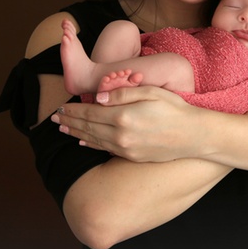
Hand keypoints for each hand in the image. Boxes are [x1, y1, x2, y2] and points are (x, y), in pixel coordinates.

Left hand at [51, 85, 205, 162]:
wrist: (194, 135)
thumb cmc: (175, 109)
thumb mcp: (151, 92)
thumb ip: (122, 93)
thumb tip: (98, 97)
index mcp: (123, 116)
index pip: (89, 113)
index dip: (72, 110)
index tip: (60, 107)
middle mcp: (120, 136)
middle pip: (87, 128)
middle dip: (69, 122)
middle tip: (53, 119)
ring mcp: (125, 149)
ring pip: (92, 140)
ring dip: (75, 134)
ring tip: (62, 129)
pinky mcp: (131, 156)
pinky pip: (104, 150)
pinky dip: (90, 145)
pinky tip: (82, 143)